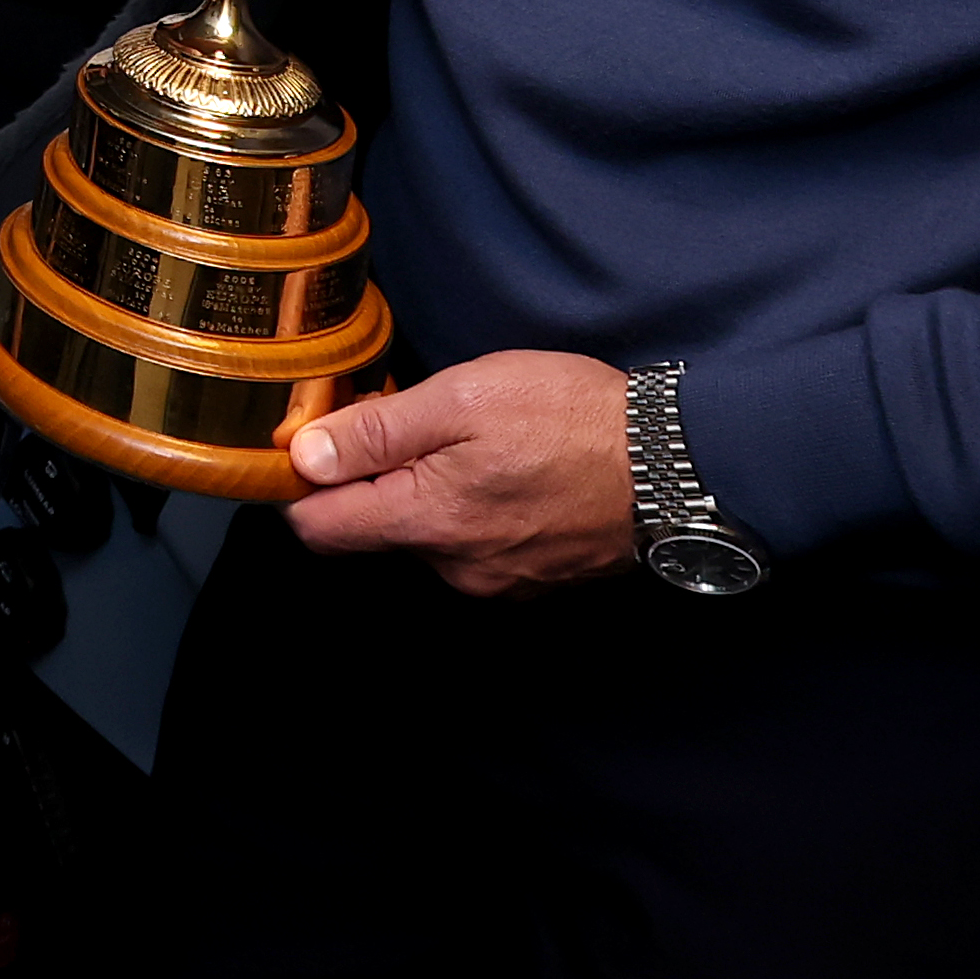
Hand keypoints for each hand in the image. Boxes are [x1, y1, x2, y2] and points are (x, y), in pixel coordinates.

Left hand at [280, 352, 636, 594]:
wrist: (678, 463)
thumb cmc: (573, 420)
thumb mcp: (464, 397)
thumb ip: (377, 430)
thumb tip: (305, 457)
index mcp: (425, 521)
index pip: (319, 528)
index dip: (301, 484)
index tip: (315, 442)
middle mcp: (453, 567)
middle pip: (374, 529)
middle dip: (377, 476)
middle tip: (415, 417)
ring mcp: (496, 581)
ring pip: (428, 536)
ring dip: (432, 491)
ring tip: (477, 441)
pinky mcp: (533, 580)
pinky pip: (476, 546)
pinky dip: (477, 510)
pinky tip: (510, 470)